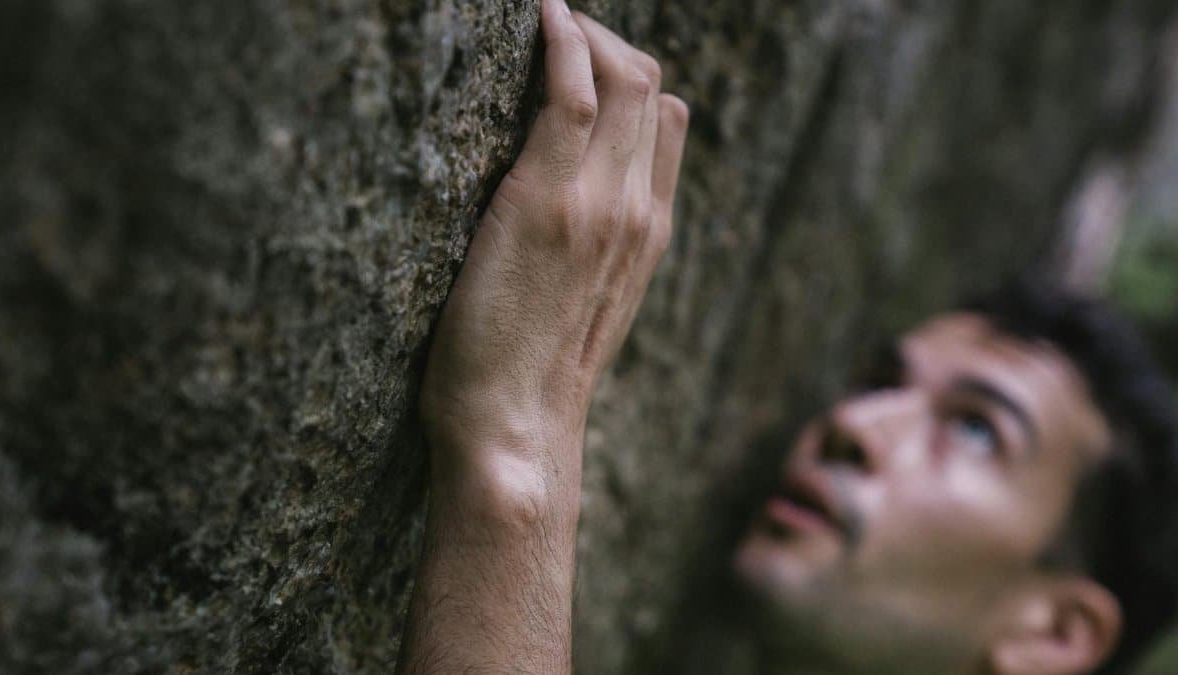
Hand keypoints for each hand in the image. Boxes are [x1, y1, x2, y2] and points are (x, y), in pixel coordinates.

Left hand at [420, 0, 688, 486]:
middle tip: (553, 28)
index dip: (626, 76)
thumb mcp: (583, 310)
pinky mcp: (546, 199)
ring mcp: (600, 202)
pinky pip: (569, 93)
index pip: (665, 120)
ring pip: (620, 77)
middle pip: (647, 85)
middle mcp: (638, 209)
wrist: (515, 429)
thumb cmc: (531, 377)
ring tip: (543, 17)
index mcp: (650, 233)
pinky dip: (561, 40)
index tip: (580, 57)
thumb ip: (595, 251)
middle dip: (604, 41)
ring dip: (582, 33)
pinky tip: (540, 12)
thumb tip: (578, 210)